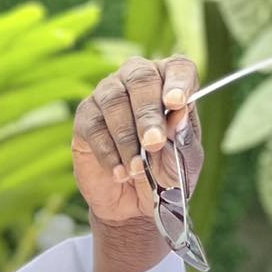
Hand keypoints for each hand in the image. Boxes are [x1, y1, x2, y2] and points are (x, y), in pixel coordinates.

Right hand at [72, 55, 203, 228]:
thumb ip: (184, 136)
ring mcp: (109, 94)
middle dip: (148, 114)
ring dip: (127, 138)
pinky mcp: (86, 117)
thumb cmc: (166, 173)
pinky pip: (94, 126)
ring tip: (137, 169)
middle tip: (153, 142)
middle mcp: (138, 80)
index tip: (177, 103)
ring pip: (114, 101)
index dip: (178, 81)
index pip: (178, 68)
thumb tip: (180, 111)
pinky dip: (108, 152)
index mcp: (171, 84)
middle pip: (141, 78)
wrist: (136, 203)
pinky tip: (120, 173)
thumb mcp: (185, 160)